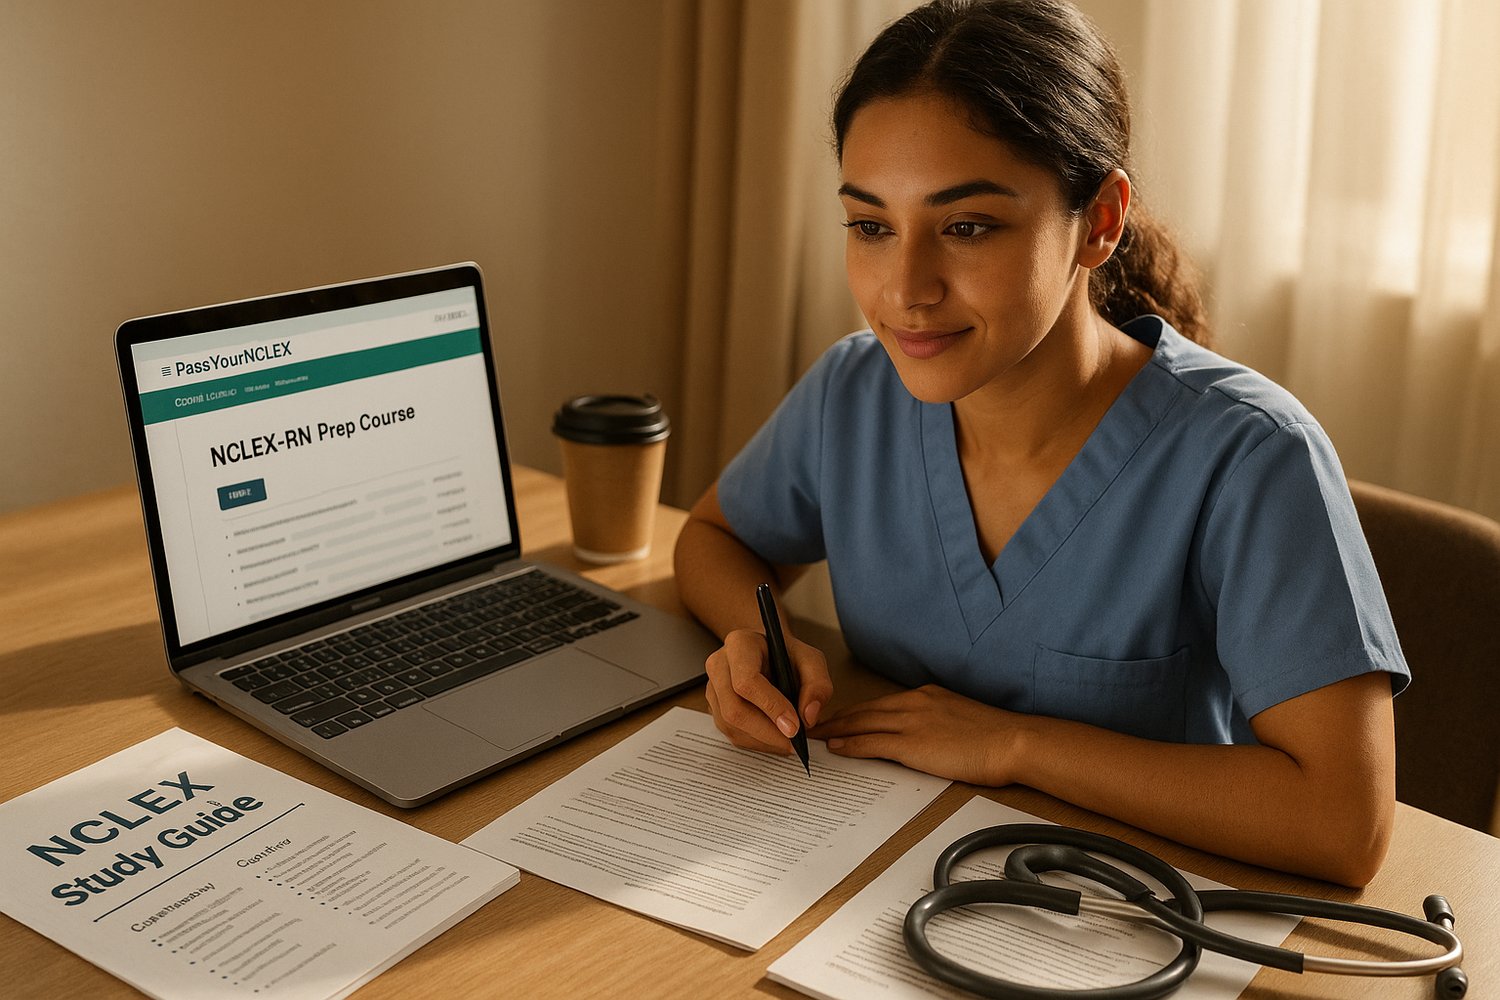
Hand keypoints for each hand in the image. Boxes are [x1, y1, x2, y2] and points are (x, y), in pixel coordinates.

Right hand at [704, 627, 832, 754]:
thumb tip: (808, 717)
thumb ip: (817, 685)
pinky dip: (756, 742)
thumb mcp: (811, 661)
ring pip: (731, 726)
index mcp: (740, 645)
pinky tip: (774, 738)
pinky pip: (731, 733)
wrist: (768, 654)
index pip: (747, 681)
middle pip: (734, 709)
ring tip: (787, 740)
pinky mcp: (715, 707)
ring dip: (762, 741)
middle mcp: (719, 665)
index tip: (794, 726)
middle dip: (767, 732)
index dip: (770, 707)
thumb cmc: (787, 655)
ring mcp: (713, 688)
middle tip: (793, 742)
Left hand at [809, 684, 1017, 785]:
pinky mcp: (913, 744)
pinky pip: (872, 743)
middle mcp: (915, 703)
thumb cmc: (996, 737)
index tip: (840, 716)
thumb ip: (938, 722)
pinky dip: (851, 745)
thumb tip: (925, 736)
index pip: (882, 703)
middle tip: (815, 723)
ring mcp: (913, 722)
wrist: (1013, 742)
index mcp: (928, 695)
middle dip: (838, 718)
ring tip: (817, 736)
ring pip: (863, 723)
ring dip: (837, 730)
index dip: (857, 711)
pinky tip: (837, 749)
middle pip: (866, 710)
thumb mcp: (961, 719)